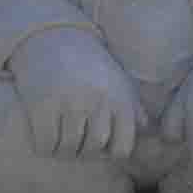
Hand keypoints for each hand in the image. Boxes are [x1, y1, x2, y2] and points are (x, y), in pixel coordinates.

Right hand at [10, 28, 145, 159]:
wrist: (53, 38)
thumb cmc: (89, 65)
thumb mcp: (118, 82)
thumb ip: (135, 109)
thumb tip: (150, 133)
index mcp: (120, 99)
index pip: (122, 148)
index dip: (109, 153)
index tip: (98, 147)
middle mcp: (98, 101)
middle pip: (93, 149)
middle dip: (83, 152)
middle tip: (75, 144)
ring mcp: (69, 103)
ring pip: (69, 148)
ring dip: (63, 151)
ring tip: (59, 143)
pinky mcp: (42, 104)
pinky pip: (46, 142)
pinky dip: (44, 146)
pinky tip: (44, 137)